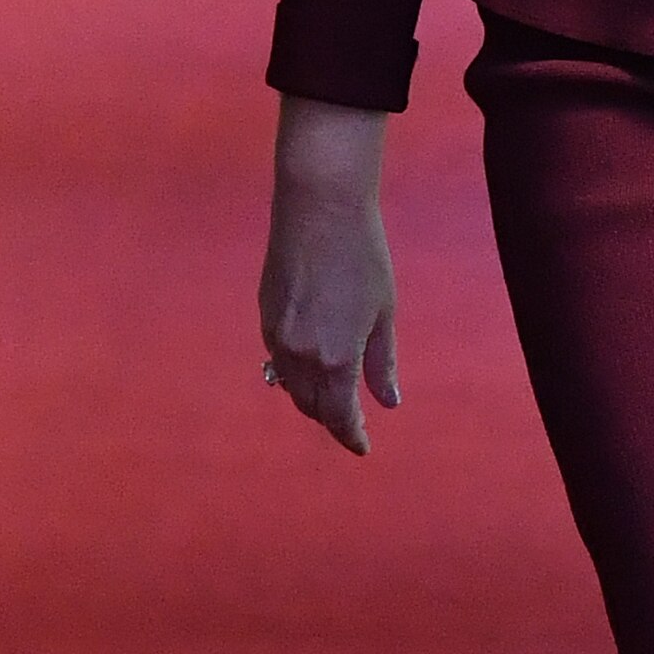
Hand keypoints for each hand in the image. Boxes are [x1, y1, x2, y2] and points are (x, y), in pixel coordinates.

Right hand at [258, 96, 399, 455]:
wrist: (320, 207)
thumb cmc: (363, 255)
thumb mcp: (383, 312)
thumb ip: (382, 362)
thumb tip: (387, 401)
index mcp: (336, 358)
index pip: (339, 416)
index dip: (351, 435)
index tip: (363, 446)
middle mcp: (300, 355)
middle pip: (311, 407)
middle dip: (331, 418)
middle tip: (352, 421)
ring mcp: (277, 336)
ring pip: (290, 386)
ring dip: (310, 398)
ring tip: (331, 397)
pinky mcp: (265, 316)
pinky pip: (277, 361)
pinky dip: (292, 374)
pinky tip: (308, 367)